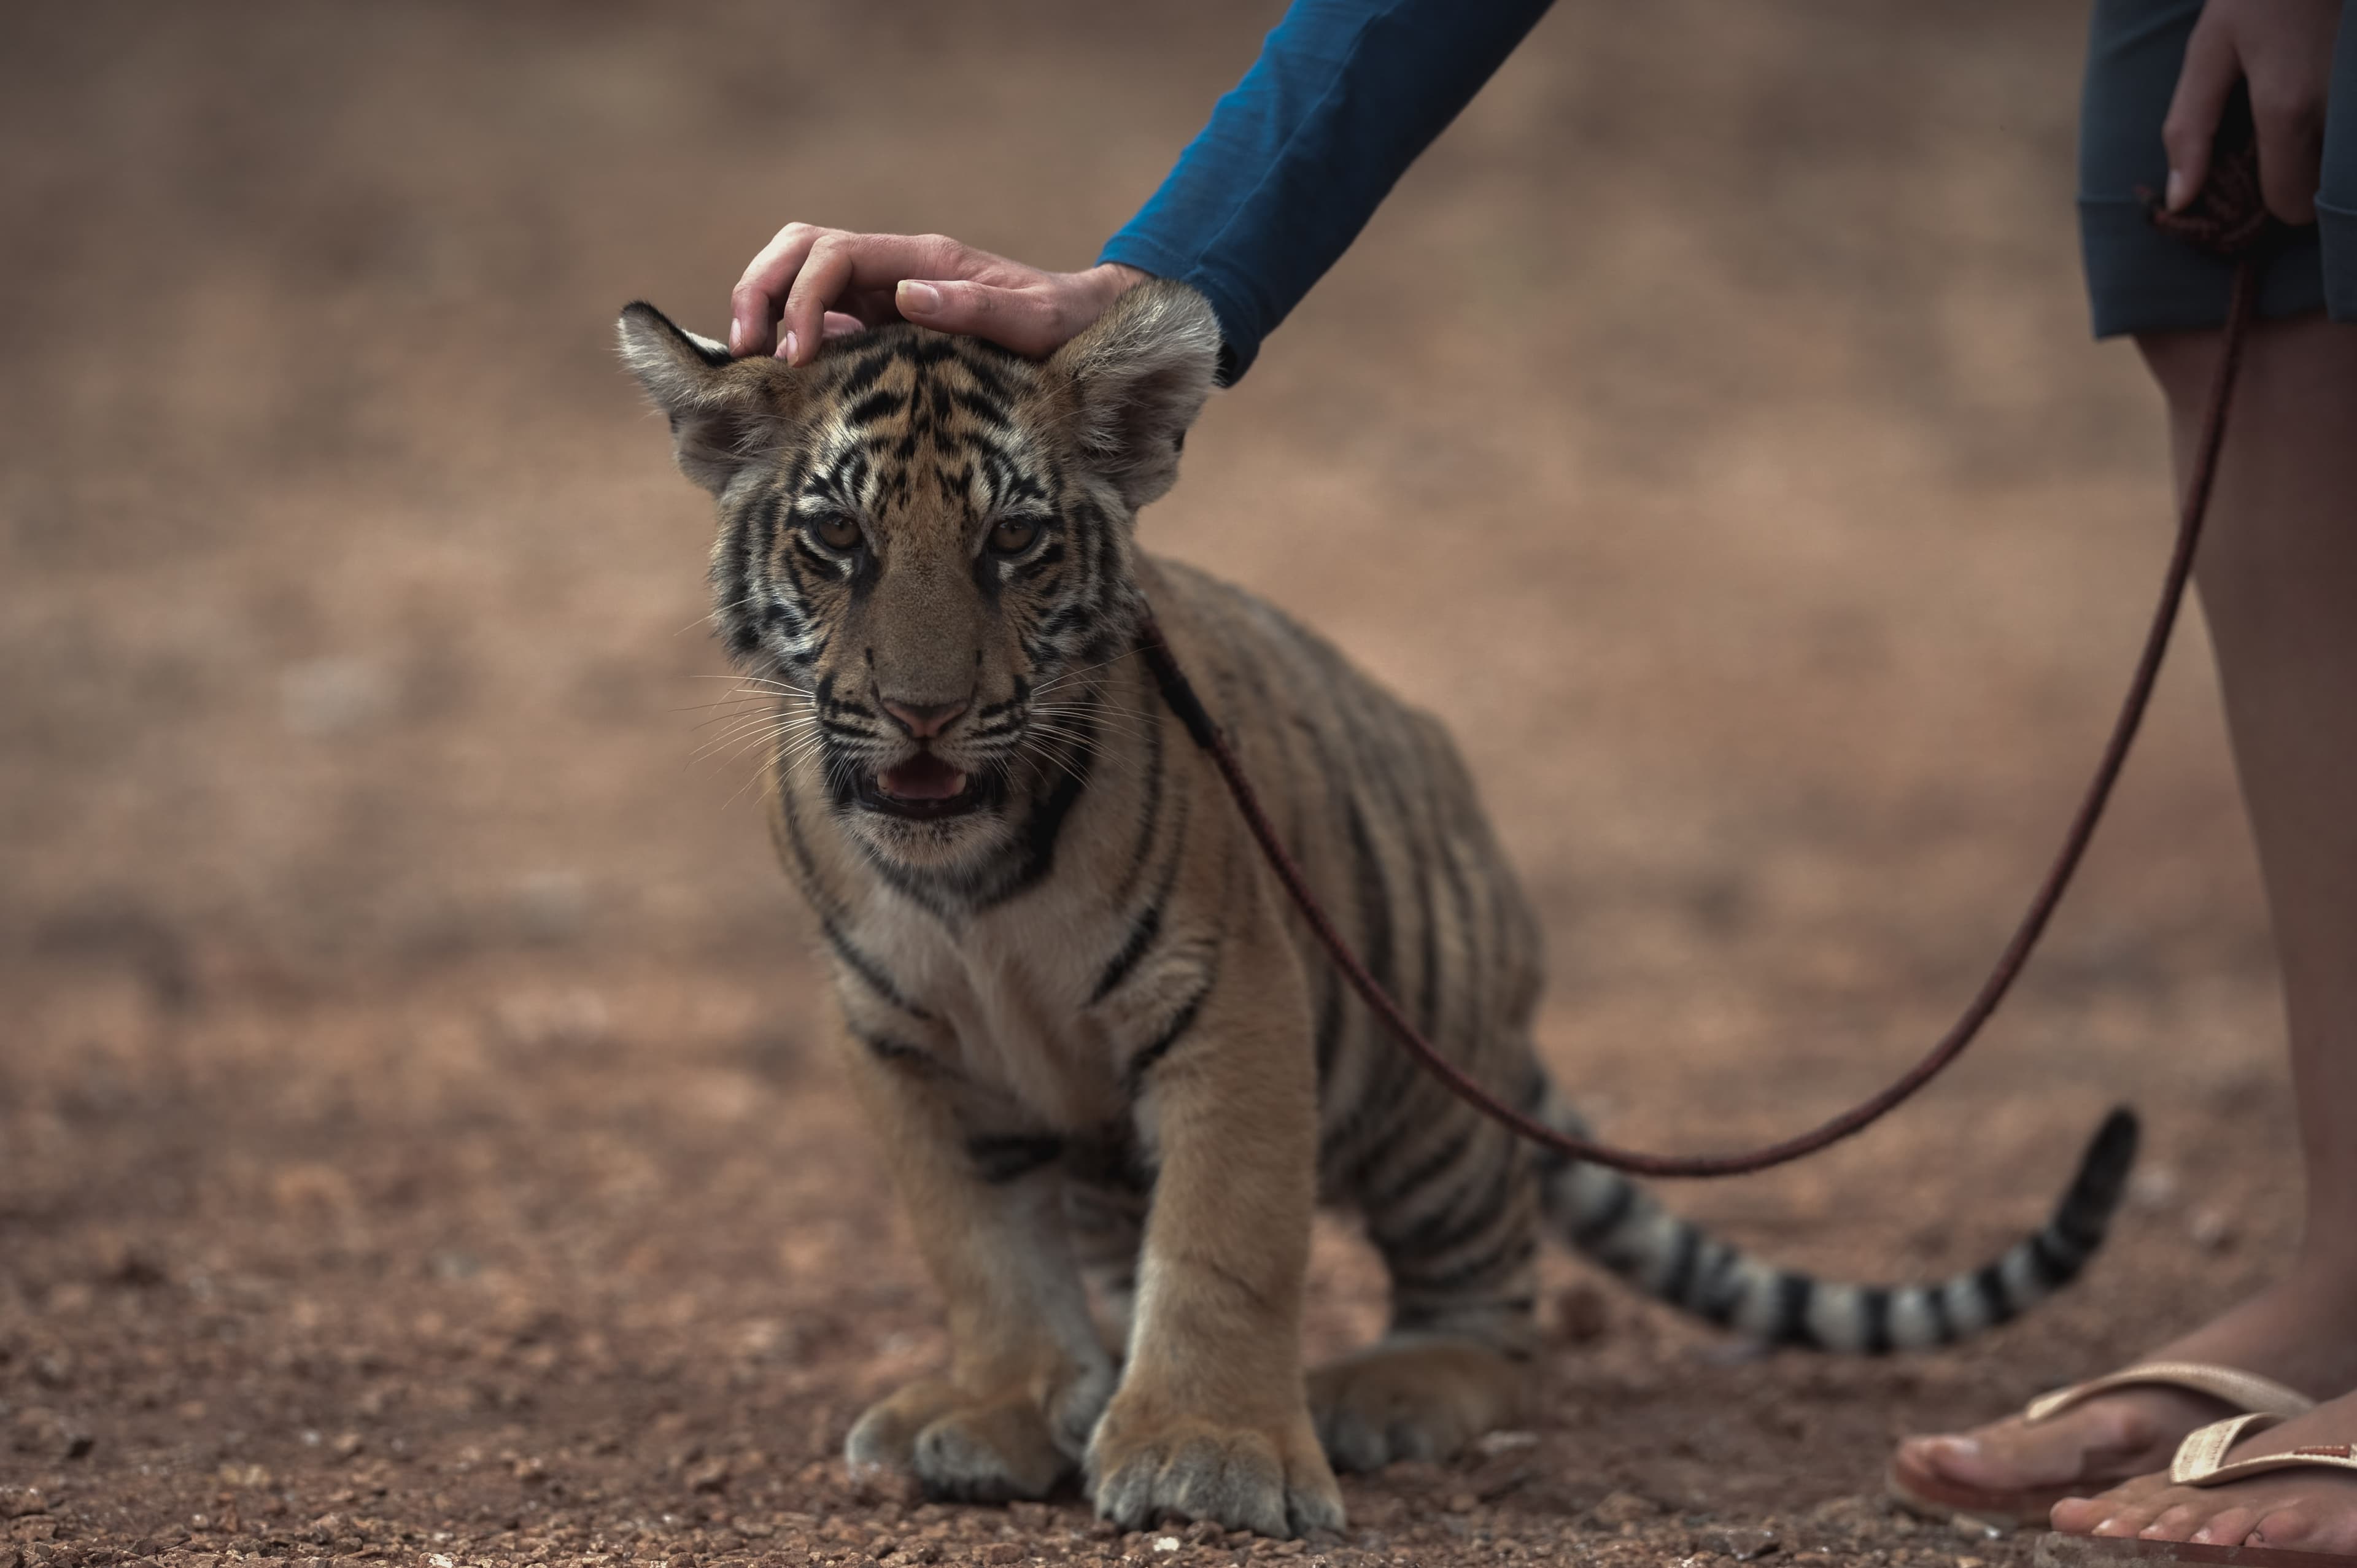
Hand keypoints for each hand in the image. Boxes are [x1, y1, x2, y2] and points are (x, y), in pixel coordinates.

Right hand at [728, 225, 1148, 363]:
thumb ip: (977, 308)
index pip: (833, 255)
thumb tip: (908, 296)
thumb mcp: (1035, 321)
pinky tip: (783, 387)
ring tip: (751, 369)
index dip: (802, 298)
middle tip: (745, 354)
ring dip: (766, 314)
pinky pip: (819, 324)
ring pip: (798, 282)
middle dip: (761, 292)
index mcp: (922, 260)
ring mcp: (883, 297)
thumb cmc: (1065, 328)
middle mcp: (894, 271)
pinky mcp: (880, 329)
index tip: (795, 358)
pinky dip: (791, 343)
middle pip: (798, 253)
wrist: (1085, 331)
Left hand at [2164, 0, 2337, 221]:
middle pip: (2328, 188)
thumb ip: (2190, 129)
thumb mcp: (2211, 50)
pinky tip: (2329, 91)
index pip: (2292, 205)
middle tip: (2281, 145)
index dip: (2273, 203)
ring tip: (2305, 108)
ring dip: (2330, 153)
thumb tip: (2179, 200)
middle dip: (2305, 179)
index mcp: (2290, 109)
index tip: (2259, 178)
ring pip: (2350, 162)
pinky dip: (2347, 128)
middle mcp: (2341, 109)